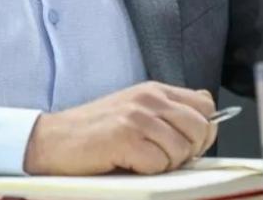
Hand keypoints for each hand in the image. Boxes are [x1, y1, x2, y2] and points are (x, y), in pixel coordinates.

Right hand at [23, 81, 217, 175]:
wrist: (52, 140)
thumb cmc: (93, 132)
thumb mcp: (135, 112)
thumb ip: (169, 114)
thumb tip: (209, 124)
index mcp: (154, 90)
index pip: (205, 105)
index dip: (202, 130)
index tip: (183, 143)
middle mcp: (148, 98)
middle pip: (201, 128)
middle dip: (188, 151)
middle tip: (160, 157)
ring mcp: (137, 116)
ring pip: (182, 149)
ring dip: (165, 164)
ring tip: (139, 159)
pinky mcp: (126, 137)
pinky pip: (159, 163)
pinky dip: (147, 171)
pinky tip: (127, 163)